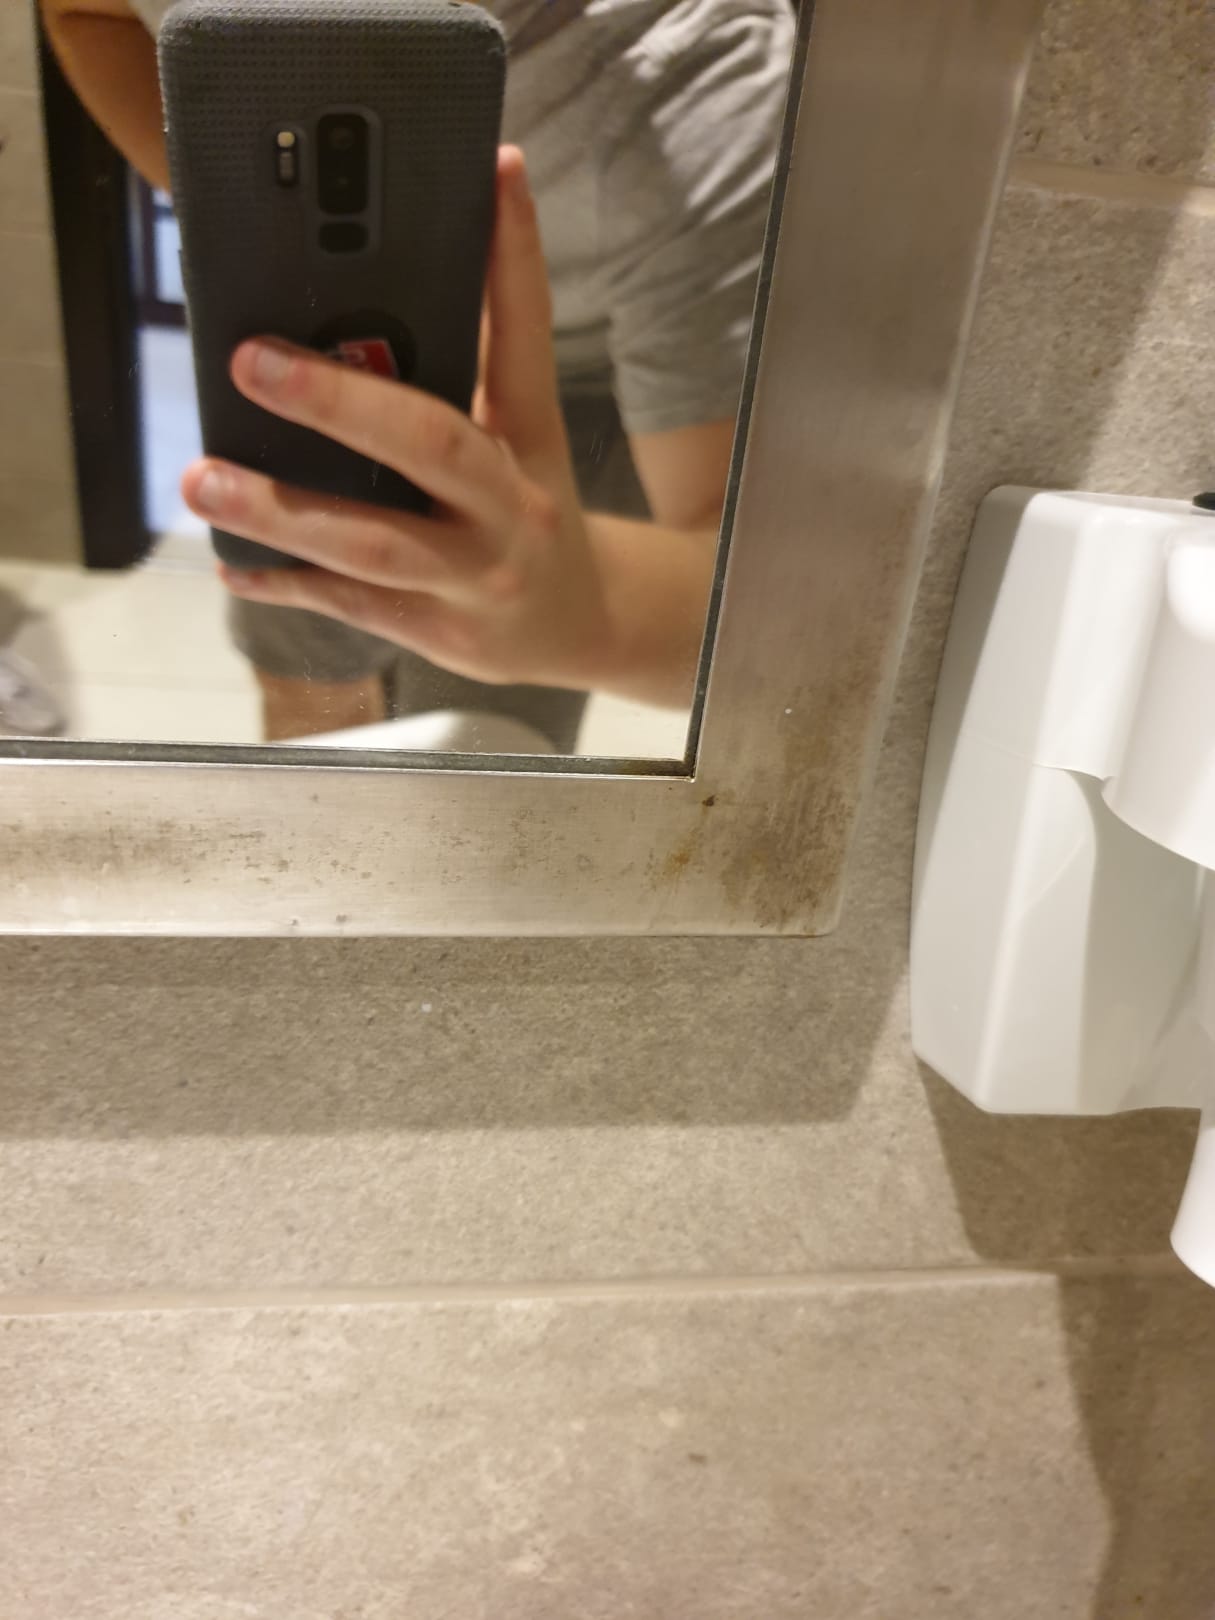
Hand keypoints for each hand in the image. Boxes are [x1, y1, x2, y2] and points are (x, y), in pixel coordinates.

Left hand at [182, 148, 615, 691]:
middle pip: (432, 445)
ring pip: (374, 544)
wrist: (581, 627)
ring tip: (202, 480)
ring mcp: (474, 576)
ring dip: (282, 512)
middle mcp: (509, 507)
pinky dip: (286, 582)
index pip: (528, 336)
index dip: (515, 255)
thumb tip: (370, 288)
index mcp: (531, 440)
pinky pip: (350, 605)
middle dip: (339, 403)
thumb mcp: (520, 440)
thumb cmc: (527, 512)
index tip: (495, 171)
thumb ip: (466, 372)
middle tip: (252, 362)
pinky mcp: (437, 630)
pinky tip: (233, 564)